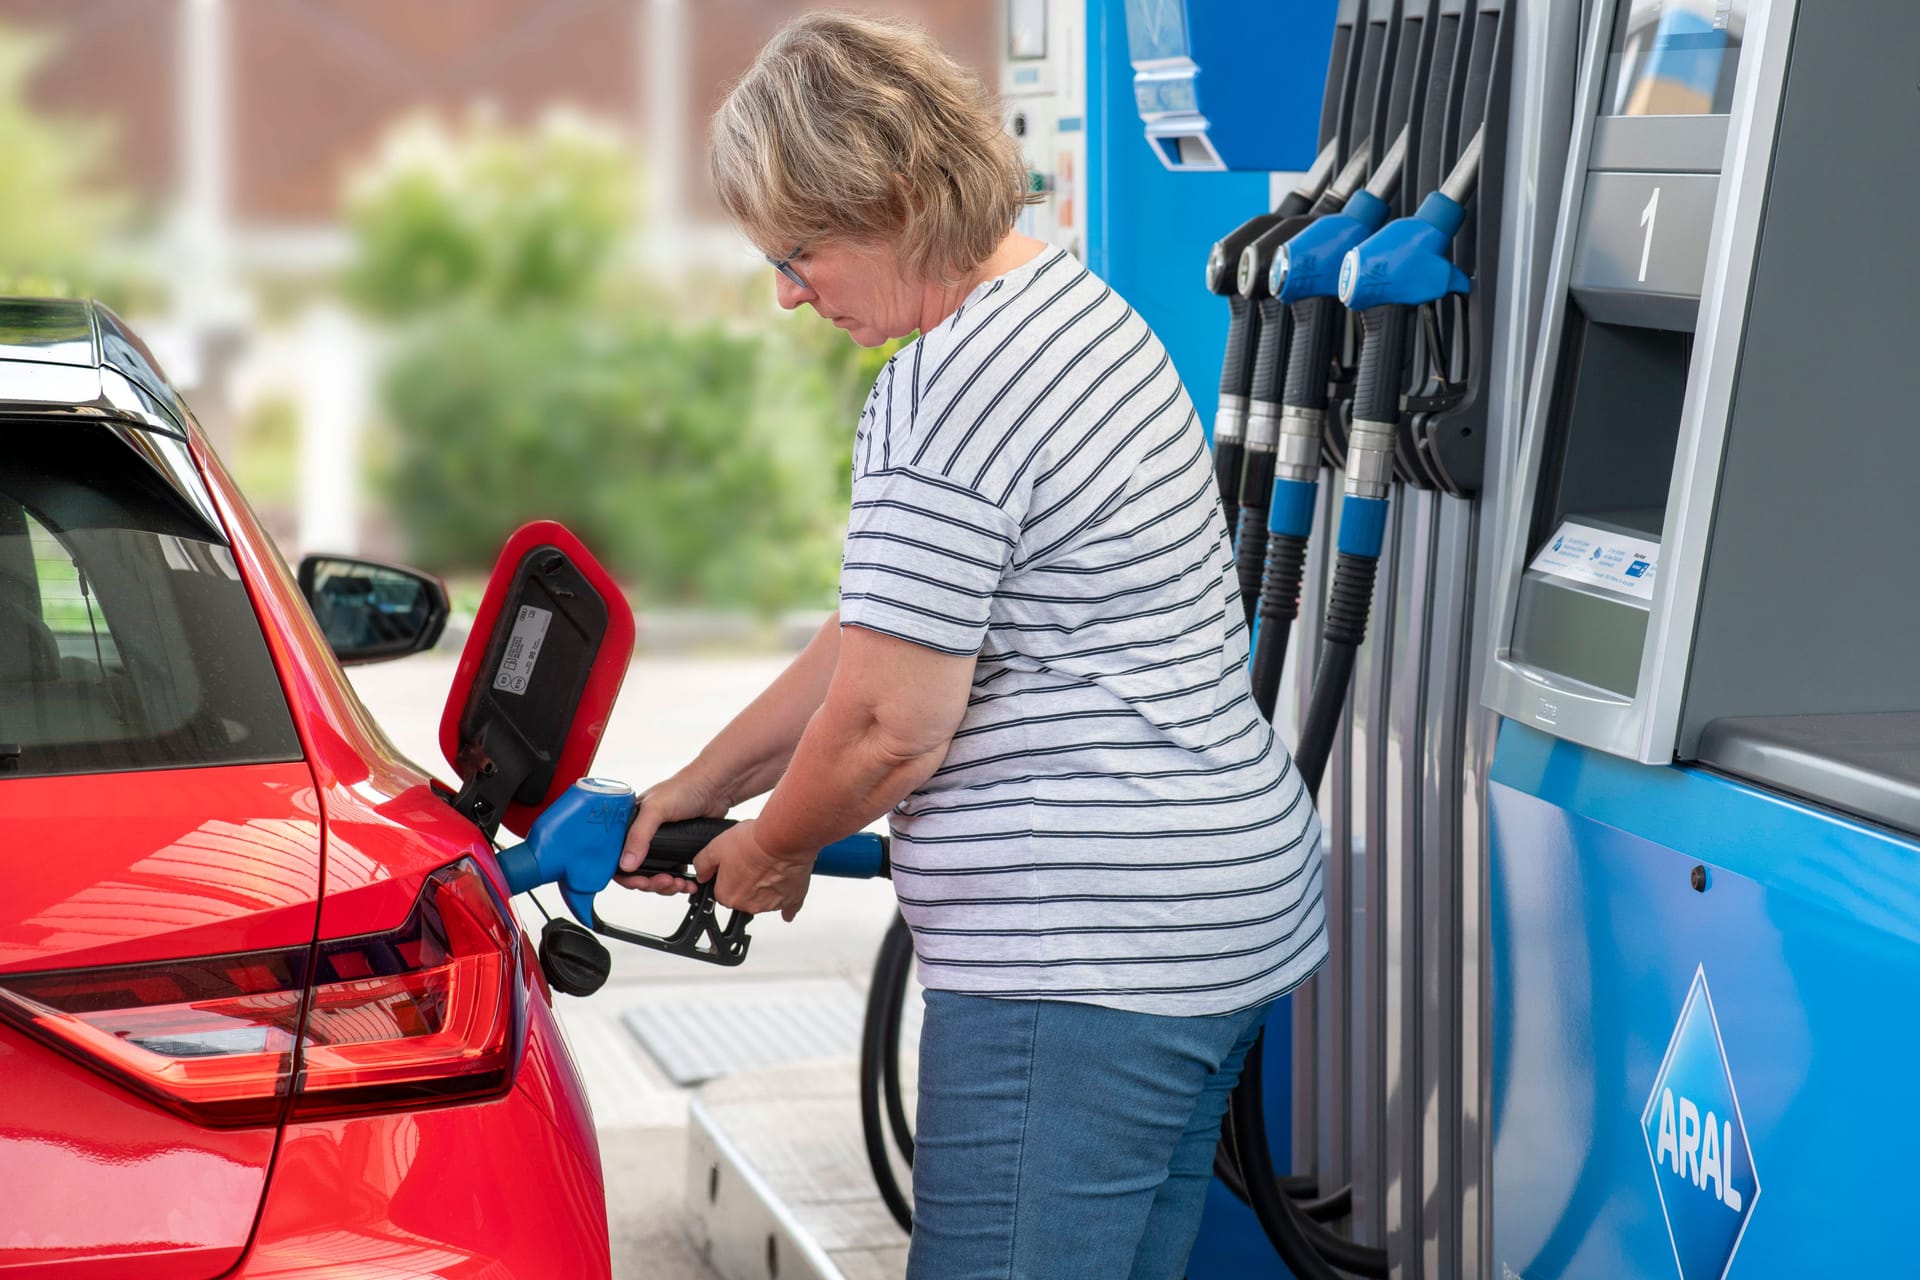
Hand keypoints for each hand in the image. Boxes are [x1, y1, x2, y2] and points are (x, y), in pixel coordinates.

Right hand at [613, 767, 727, 894]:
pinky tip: (687, 882)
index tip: (641, 882)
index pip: (617, 858)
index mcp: (630, 825)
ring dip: (665, 885)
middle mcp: (642, 836)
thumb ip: (639, 836)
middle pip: (636, 872)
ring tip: (678, 883)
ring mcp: (660, 845)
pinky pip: (672, 874)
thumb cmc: (684, 787)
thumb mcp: (656, 809)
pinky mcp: (677, 850)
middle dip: (650, 882)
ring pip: (654, 876)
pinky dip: (678, 882)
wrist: (715, 788)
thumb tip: (627, 863)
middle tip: (664, 882)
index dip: (627, 875)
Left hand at [693, 819, 814, 921]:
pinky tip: (786, 890)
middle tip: (752, 861)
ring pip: (766, 899)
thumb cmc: (753, 842)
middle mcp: (749, 905)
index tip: (734, 865)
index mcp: (729, 895)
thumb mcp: (716, 846)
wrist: (783, 838)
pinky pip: (788, 906)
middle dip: (747, 882)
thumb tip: (701, 874)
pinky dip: (787, 900)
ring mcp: (772, 904)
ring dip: (766, 886)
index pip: (722, 891)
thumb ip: (703, 864)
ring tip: (769, 863)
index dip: (728, 876)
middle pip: (745, 897)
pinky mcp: (792, 899)